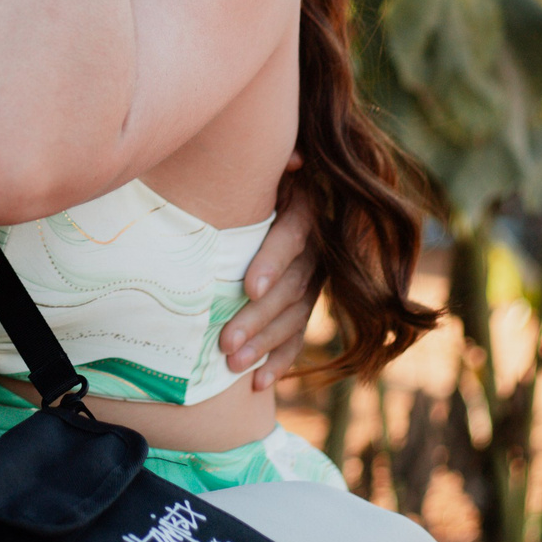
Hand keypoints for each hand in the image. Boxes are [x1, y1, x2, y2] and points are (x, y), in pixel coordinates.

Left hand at [222, 175, 317, 391]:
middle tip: (224, 342)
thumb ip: (276, 163)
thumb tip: (293, 159)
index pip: (295, 236)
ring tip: (231, 364)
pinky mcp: (304, 302)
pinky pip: (296, 334)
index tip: (250, 288)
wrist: (279, 186)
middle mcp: (316, 248)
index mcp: (306, 207)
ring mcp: (314, 278)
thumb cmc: (255, 170)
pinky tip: (257, 383)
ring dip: (264, 343)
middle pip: (291, 286)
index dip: (273, 261)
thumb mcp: (266, 161)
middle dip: (257, 317)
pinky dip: (278, 359)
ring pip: (294, 315)